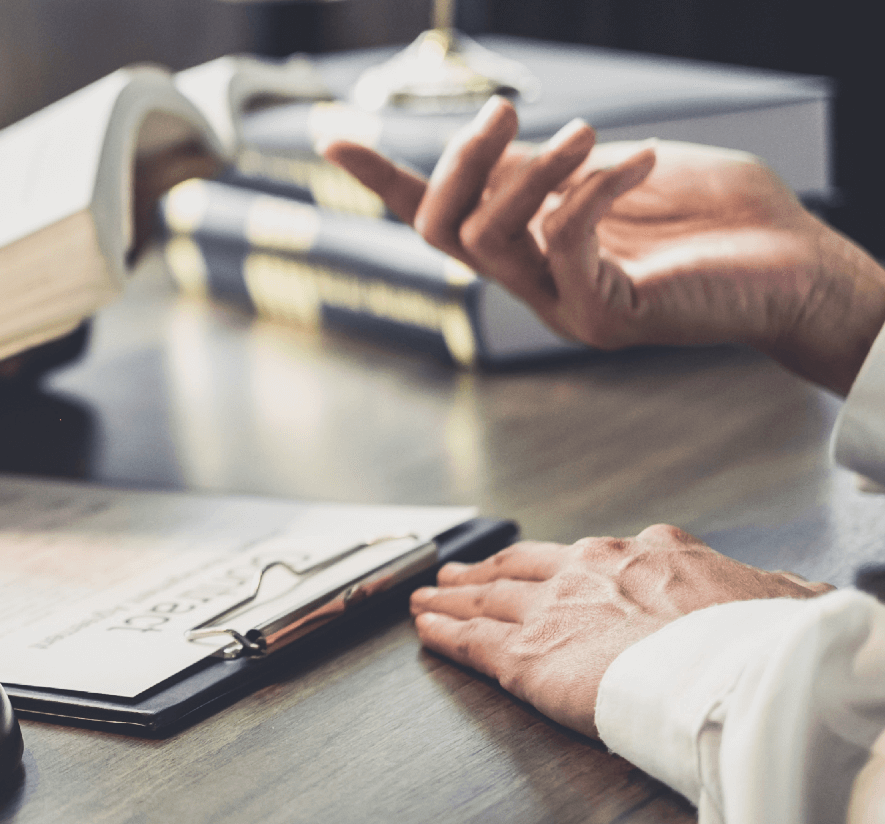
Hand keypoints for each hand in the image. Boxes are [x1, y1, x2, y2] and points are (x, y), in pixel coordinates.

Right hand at [321, 98, 884, 393]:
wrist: (803, 268)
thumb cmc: (727, 217)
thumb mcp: (620, 167)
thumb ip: (556, 163)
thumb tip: (496, 143)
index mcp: (530, 245)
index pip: (438, 215)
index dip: (382, 178)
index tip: (330, 135)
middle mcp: (533, 282)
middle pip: (443, 229)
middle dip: (460, 162)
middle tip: (504, 107)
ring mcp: (562, 304)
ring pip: (489, 241)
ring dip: (531, 175)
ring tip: (588, 133)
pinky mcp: (604, 315)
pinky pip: (563, 245)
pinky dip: (592, 191)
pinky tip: (639, 160)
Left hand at [412, 525, 831, 736]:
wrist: (730, 667)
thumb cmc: (759, 639)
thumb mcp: (778, 596)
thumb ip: (768, 590)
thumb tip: (796, 592)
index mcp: (649, 554)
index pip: (595, 555)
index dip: (567, 563)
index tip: (554, 565)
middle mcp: (589, 571)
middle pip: (524, 566)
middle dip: (489, 569)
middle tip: (461, 572)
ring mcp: (552, 610)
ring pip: (486, 599)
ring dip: (453, 598)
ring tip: (429, 596)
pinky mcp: (524, 655)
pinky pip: (471, 641)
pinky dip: (443, 634)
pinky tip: (425, 630)